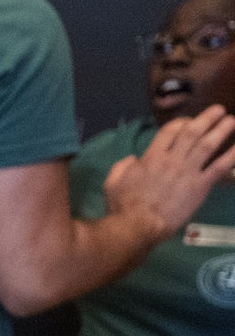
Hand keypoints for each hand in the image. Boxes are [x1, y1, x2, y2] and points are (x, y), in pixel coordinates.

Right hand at [106, 106, 234, 241]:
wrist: (139, 226)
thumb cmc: (123, 205)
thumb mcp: (113, 181)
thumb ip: (122, 166)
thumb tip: (133, 159)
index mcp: (151, 157)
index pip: (169, 131)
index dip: (181, 122)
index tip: (189, 121)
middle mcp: (172, 159)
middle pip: (192, 133)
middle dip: (207, 119)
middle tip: (219, 110)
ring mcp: (188, 172)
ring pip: (208, 145)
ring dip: (221, 130)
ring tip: (231, 120)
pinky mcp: (200, 186)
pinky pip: (219, 168)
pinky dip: (231, 156)